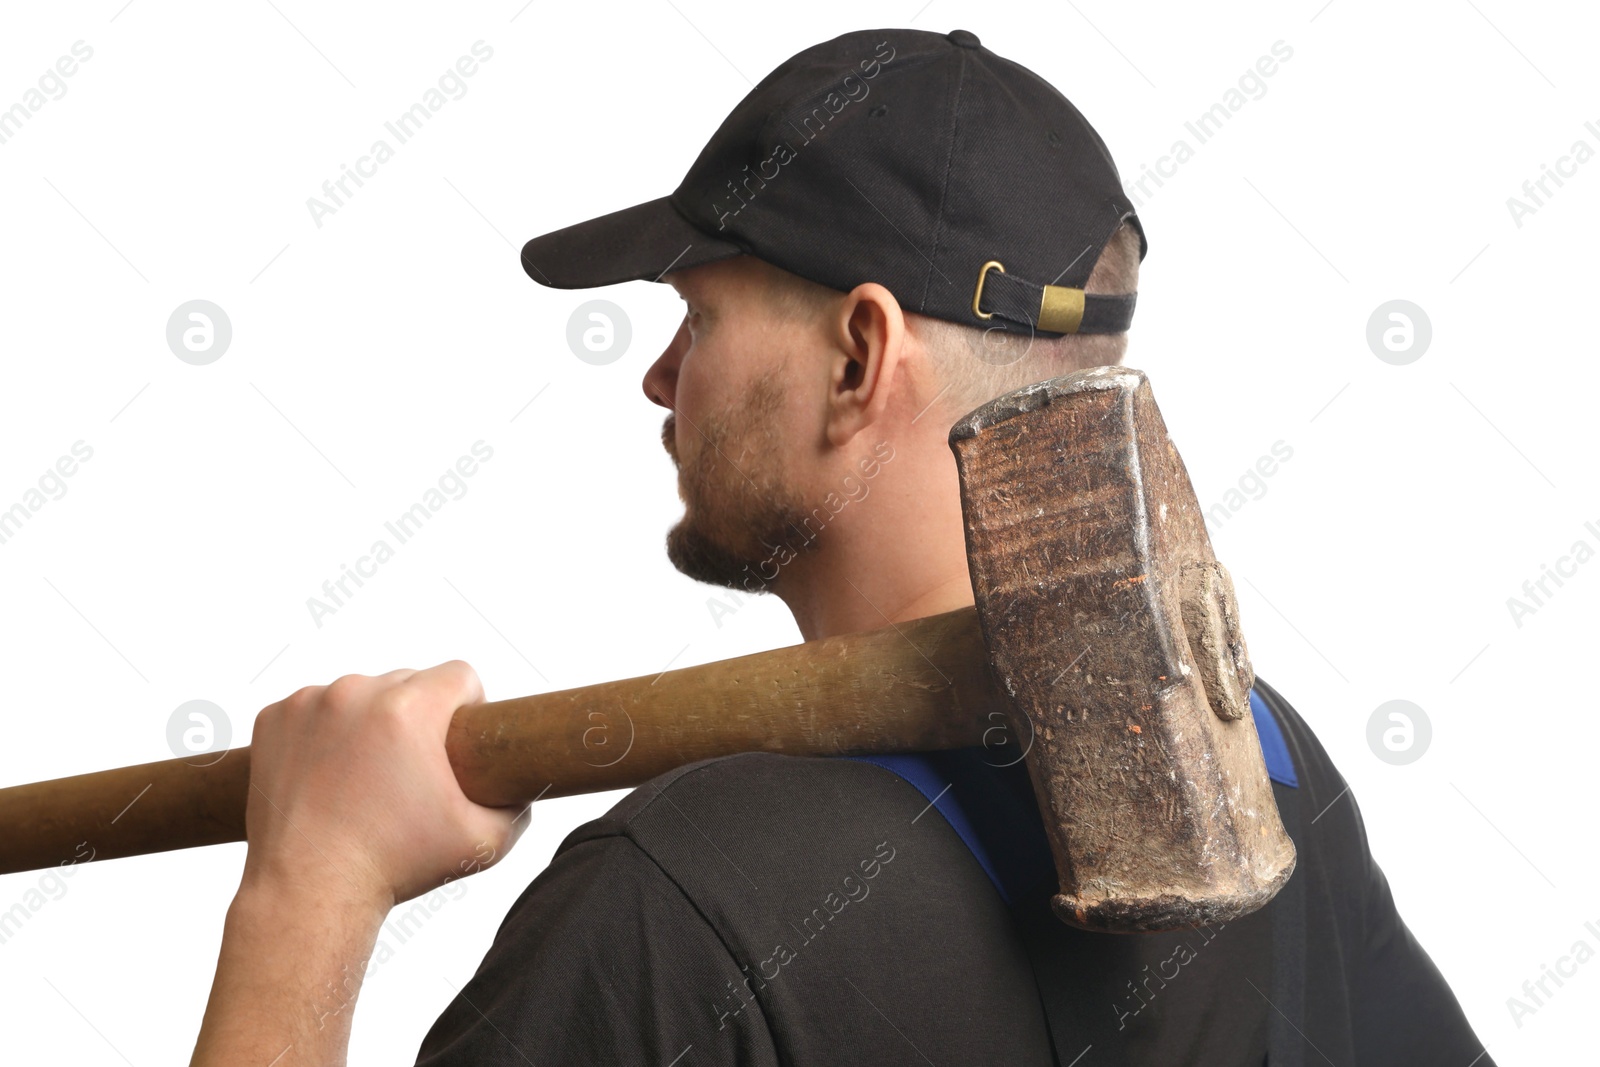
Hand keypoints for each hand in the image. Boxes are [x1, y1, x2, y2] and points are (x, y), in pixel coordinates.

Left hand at [241, 660, 526, 910]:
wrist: (309, 892)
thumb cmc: (395, 867)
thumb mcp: (484, 841)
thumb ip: (519, 805)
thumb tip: (525, 785)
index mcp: (409, 709)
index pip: (460, 674)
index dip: (470, 706)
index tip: (458, 740)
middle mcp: (355, 693)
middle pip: (409, 681)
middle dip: (418, 716)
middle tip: (411, 770)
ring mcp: (308, 703)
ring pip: (360, 694)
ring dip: (369, 721)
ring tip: (367, 777)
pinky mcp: (273, 718)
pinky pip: (314, 708)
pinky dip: (323, 732)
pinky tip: (329, 774)